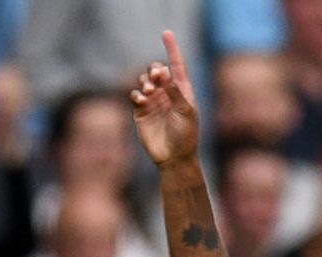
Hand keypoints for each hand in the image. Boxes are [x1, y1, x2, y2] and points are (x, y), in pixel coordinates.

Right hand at [129, 30, 199, 167]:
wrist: (174, 158)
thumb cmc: (186, 136)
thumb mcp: (186, 113)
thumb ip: (175, 93)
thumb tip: (164, 72)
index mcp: (183, 92)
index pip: (176, 66)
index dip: (172, 49)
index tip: (166, 33)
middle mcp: (168, 94)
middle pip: (157, 71)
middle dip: (155, 70)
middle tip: (157, 77)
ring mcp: (154, 102)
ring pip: (144, 81)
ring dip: (146, 81)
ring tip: (150, 92)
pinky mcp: (141, 111)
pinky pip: (135, 95)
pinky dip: (137, 94)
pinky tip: (142, 100)